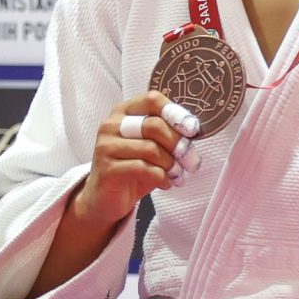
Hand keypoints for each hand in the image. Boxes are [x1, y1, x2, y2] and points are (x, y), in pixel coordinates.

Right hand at [66, 91, 195, 230]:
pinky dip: (161, 177)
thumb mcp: (150, 146)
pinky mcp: (107, 168)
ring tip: (177, 174)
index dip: (176, 113)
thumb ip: (165, 134)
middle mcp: (111, 125)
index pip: (152, 100)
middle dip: (178, 144)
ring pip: (150, 149)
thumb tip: (193, 130)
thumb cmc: (132, 169)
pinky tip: (166, 183)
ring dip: (171, 164)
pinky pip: (143, 169)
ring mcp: (106, 146)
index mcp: (123, 112)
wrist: (105, 198)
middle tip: (190, 160)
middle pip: (154, 125)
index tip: (192, 130)